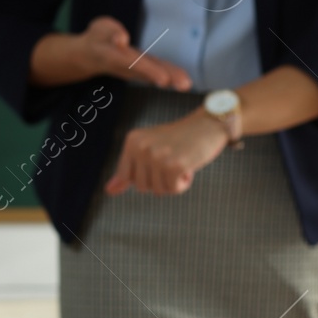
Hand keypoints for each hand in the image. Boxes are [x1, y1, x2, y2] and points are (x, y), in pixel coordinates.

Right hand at [76, 16, 191, 89]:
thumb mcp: (99, 28)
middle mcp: (129, 66)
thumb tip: (122, 39)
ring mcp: (136, 69)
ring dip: (172, 79)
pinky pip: (158, 69)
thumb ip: (111, 32)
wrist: (89, 55)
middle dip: (167, 77)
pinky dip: (171, 74)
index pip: (135, 64)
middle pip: (150, 72)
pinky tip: (183, 79)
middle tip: (185, 85)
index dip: (150, 71)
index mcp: (116, 57)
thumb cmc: (97, 37)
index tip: (164, 80)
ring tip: (186, 85)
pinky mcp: (142, 68)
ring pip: (156, 72)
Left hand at [104, 110, 228, 195]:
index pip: (127, 177)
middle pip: (142, 187)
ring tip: (182, 161)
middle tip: (173, 160)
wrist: (208, 125)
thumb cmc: (180, 140)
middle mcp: (141, 147)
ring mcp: (157, 156)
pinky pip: (174, 190)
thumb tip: (108, 191)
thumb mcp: (150, 151)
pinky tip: (189, 166)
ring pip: (158, 190)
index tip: (159, 159)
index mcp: (132, 141)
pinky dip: (184, 184)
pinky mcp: (174, 165)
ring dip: (173, 182)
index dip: (146, 175)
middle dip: (160, 180)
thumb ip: (129, 170)